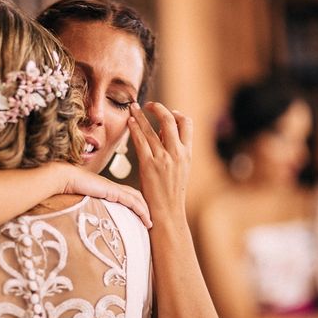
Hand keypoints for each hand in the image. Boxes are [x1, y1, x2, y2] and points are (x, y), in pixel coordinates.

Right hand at [60, 163, 151, 227]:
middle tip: (150, 220)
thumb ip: (87, 205)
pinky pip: (131, 201)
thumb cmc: (67, 189)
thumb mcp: (80, 198)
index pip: (126, 194)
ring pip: (137, 198)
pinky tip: (146, 219)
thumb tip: (84, 218)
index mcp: (106, 188)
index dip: (136, 204)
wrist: (63, 178)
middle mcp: (112, 186)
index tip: (141, 216)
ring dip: (145, 210)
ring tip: (150, 223)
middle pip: (135, 195)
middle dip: (145, 207)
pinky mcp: (113, 191)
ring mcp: (113, 188)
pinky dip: (141, 210)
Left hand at [128, 102, 191, 217]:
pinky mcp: (149, 165)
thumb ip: (174, 151)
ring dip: (140, 115)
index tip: (168, 111)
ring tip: (132, 108)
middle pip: (170, 120)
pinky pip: (140, 141)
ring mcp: (163, 159)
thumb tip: (163, 133)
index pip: (187, 124)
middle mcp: (177, 153)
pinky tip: (129, 122)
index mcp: (188, 154)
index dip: (177, 114)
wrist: (168, 213)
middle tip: (148, 104)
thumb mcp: (180, 170)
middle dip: (158, 108)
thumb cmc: (171, 193)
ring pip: (151, 129)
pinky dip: (134, 128)